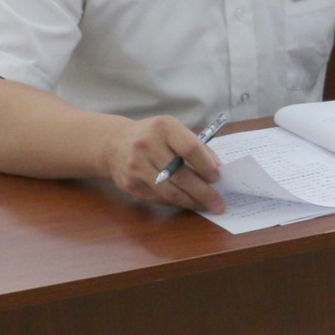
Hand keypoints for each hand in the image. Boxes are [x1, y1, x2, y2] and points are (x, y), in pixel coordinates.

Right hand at [103, 115, 224, 212]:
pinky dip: (176, 203)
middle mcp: (147, 145)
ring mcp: (136, 166)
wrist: (115, 143)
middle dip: (203, 192)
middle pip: (181, 174)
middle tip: (219, 204)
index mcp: (163, 128)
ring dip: (191, 202)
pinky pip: (158, 198)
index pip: (190, 149)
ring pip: (169, 191)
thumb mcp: (175, 131)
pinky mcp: (130, 184)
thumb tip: (218, 170)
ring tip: (206, 206)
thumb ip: (197, 147)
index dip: (206, 166)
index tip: (217, 178)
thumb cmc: (154, 136)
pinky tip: (187, 203)